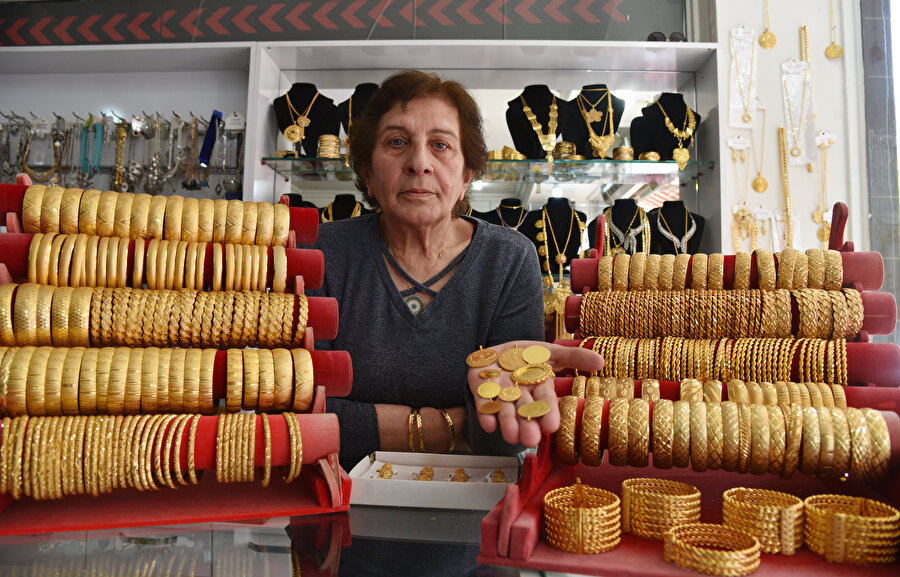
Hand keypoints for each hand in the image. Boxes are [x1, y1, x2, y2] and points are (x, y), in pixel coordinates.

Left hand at [468, 340, 603, 446]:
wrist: (497, 351)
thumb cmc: (527, 356)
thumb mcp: (551, 352)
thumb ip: (574, 357)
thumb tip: (602, 360)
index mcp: (538, 386)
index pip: (545, 400)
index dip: (548, 412)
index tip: (552, 427)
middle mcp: (519, 392)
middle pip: (524, 410)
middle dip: (527, 425)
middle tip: (530, 440)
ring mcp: (499, 391)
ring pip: (504, 409)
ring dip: (507, 423)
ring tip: (510, 437)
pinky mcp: (480, 387)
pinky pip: (482, 401)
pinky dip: (484, 412)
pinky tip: (488, 425)